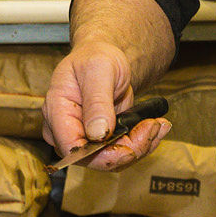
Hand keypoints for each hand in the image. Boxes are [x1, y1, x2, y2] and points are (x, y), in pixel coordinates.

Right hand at [42, 41, 171, 170]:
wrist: (105, 58)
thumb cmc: (96, 57)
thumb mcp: (98, 69)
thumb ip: (97, 101)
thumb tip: (97, 134)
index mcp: (57, 110)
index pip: (71, 147)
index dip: (100, 155)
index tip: (130, 148)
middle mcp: (65, 129)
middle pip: (93, 158)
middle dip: (128, 148)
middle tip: (154, 127)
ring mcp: (82, 137)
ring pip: (111, 159)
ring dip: (140, 145)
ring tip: (158, 125)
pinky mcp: (99, 140)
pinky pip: (120, 152)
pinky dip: (141, 142)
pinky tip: (154, 126)